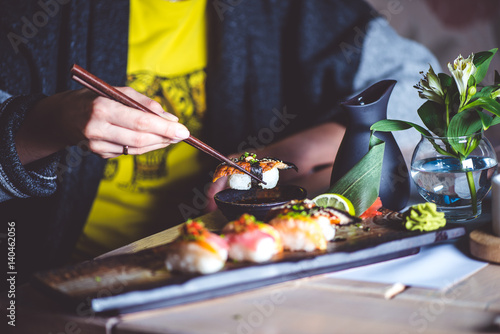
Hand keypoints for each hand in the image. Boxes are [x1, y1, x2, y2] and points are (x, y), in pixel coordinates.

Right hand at [16, 87, 189, 163]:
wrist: (64, 116)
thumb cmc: (95, 98)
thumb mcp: (117, 91)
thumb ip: (144, 103)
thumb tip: (170, 118)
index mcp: (102, 108)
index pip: (141, 122)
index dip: (165, 128)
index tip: (184, 130)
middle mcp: (98, 129)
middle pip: (140, 140)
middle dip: (165, 138)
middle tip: (182, 135)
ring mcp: (97, 146)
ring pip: (137, 150)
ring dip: (159, 144)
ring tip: (173, 136)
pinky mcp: (100, 154)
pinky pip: (129, 152)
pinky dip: (146, 147)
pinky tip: (155, 140)